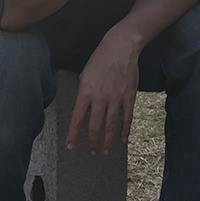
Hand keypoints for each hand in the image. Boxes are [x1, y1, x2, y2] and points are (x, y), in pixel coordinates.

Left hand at [66, 29, 140, 154]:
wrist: (120, 48)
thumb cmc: (100, 60)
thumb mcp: (84, 75)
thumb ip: (84, 94)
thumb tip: (83, 109)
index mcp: (85, 92)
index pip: (77, 118)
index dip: (73, 134)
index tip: (70, 146)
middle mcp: (100, 98)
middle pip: (95, 126)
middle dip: (92, 142)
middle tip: (92, 152)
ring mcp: (116, 98)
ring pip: (111, 126)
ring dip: (108, 141)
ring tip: (105, 151)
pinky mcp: (129, 97)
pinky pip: (127, 118)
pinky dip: (125, 130)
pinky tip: (123, 139)